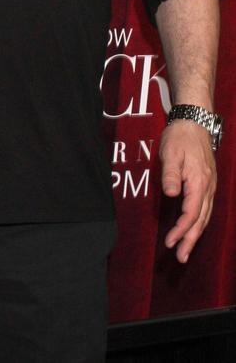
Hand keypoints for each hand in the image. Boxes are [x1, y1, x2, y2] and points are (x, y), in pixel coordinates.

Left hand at [159, 120, 216, 262]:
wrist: (194, 122)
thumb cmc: (180, 137)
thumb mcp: (170, 153)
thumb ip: (171, 174)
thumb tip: (171, 194)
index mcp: (199, 182)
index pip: (191, 213)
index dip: (181, 230)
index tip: (170, 242)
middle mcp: (208, 187)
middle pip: (201, 220)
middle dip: (190, 240)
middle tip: (181, 257)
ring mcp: (210, 186)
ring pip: (205, 216)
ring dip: (196, 234)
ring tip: (186, 250)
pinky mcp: (208, 183)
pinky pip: (206, 208)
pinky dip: (200, 222)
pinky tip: (194, 228)